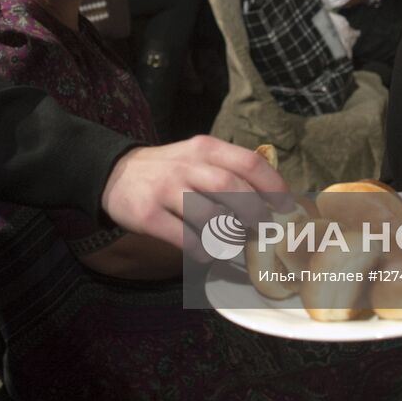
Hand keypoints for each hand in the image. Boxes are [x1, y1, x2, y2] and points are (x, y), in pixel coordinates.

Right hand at [100, 136, 290, 255]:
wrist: (114, 174)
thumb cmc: (168, 170)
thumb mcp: (197, 156)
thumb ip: (229, 170)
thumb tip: (272, 199)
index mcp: (204, 149)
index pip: (248, 162)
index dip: (273, 186)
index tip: (286, 207)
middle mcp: (186, 166)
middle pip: (232, 189)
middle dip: (255, 214)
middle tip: (263, 229)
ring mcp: (165, 190)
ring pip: (210, 217)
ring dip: (230, 236)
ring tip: (233, 242)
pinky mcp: (148, 215)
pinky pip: (186, 240)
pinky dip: (204, 251)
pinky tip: (206, 251)